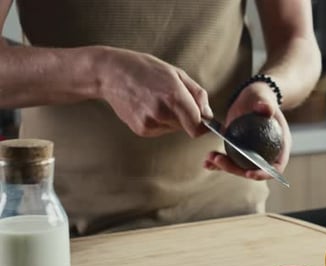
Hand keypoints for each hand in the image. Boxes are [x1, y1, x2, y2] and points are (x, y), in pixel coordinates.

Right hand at [95, 46, 212, 136]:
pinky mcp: (141, 130)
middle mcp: (162, 112)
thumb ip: (197, 94)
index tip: (204, 121)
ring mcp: (150, 123)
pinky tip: (148, 106)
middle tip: (172, 99)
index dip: (204, 126)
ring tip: (157, 99)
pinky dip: (159, 121)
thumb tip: (209, 114)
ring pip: (174, 128)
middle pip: (188, 127)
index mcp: (175, 96)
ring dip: (172, 118)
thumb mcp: (177, 73)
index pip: (198, 127)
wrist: (111, 73)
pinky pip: (161, 129)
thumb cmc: (145, 69)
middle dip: (187, 117)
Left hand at [204, 82, 290, 179]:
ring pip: (239, 167)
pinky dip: (218, 162)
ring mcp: (252, 154)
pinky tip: (206, 162)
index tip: (249, 173)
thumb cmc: (263, 98)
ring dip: (223, 166)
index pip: (276, 167)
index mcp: (279, 147)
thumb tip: (266, 109)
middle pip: (253, 170)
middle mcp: (266, 154)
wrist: (252, 99)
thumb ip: (267, 104)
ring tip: (210, 158)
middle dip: (235, 170)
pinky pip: (230, 160)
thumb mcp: (265, 99)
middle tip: (219, 160)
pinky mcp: (239, 151)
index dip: (263, 173)